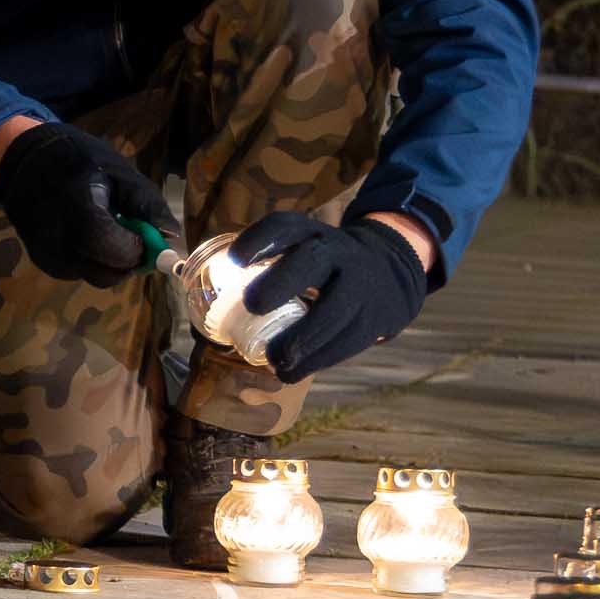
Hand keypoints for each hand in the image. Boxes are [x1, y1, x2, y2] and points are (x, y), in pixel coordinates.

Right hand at [0, 122, 179, 283]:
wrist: (24, 161)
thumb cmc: (77, 160)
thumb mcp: (118, 171)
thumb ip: (147, 205)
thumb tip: (172, 239)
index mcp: (78, 212)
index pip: (115, 251)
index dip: (139, 248)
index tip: (146, 233)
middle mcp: (58, 242)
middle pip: (107, 273)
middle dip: (128, 259)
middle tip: (131, 235)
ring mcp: (47, 256)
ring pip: (95, 276)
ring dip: (111, 261)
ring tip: (107, 230)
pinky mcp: (43, 263)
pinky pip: (80, 272)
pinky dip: (93, 259)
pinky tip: (88, 234)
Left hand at [236, 211, 431, 379]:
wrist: (390, 270)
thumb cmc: (325, 263)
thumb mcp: (303, 246)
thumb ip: (266, 261)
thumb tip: (209, 287)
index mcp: (311, 234)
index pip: (283, 226)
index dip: (257, 240)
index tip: (234, 260)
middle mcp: (337, 253)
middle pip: (311, 262)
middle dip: (280, 284)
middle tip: (252, 305)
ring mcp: (360, 286)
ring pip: (332, 312)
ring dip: (298, 339)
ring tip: (272, 357)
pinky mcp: (373, 319)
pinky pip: (345, 343)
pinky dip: (315, 361)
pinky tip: (291, 371)